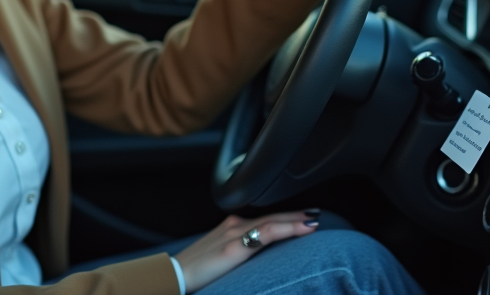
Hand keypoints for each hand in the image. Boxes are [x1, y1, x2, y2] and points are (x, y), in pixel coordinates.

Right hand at [174, 210, 319, 290]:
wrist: (174, 276)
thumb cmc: (195, 270)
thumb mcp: (220, 257)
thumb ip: (238, 252)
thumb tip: (257, 258)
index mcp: (231, 227)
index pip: (264, 219)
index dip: (285, 217)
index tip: (304, 217)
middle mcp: (233, 225)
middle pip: (271, 216)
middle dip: (295, 214)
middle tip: (316, 213)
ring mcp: (233, 235)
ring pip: (271, 222)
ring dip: (294, 220)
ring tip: (313, 220)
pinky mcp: (233, 249)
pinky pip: (264, 234)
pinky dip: (285, 228)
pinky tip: (300, 228)